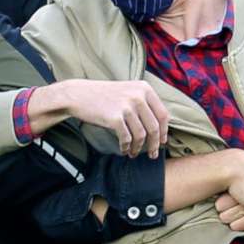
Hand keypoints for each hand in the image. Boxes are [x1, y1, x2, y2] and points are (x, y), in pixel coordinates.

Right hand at [46, 78, 168, 155]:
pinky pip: (126, 138)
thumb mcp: (128, 91)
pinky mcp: (115, 117)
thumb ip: (144, 103)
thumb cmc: (104, 96)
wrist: (78, 95)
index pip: (163, 114)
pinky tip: (124, 150)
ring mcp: (126, 106)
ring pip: (141, 135)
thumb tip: (161, 127)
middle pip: (154, 127)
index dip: (164, 131)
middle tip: (152, 154)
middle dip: (154, 144)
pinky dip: (126, 147)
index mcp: (144, 88)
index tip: (162, 141)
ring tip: (133, 153)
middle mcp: (138, 96)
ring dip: (138, 148)